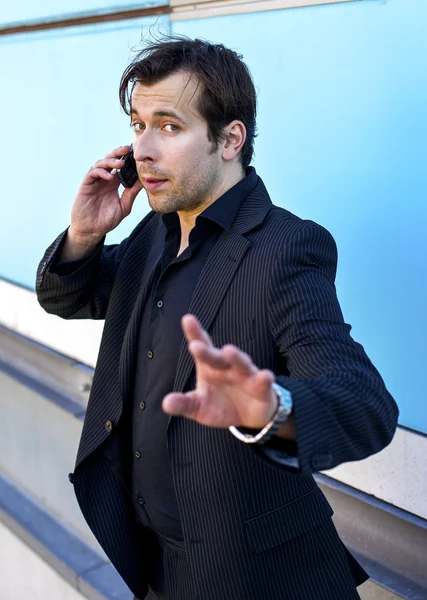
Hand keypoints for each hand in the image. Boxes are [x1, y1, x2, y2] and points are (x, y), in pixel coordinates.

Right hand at [70, 145, 142, 240]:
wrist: (91, 230)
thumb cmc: (106, 220)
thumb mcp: (124, 206)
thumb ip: (132, 193)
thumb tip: (143, 181)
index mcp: (114, 183)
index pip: (121, 167)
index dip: (128, 159)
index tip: (138, 155)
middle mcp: (104, 180)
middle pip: (110, 160)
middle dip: (118, 153)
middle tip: (128, 149)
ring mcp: (95, 181)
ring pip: (101, 163)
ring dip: (110, 161)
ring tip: (120, 163)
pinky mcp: (86, 185)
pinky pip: (92, 173)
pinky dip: (101, 172)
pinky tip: (110, 177)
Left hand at [162, 314, 277, 428]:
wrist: (249, 416)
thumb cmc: (221, 405)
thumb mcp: (199, 407)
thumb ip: (183, 404)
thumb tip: (165, 404)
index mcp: (210, 367)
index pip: (201, 347)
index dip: (194, 333)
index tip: (187, 319)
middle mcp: (227, 366)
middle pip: (216, 356)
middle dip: (207, 351)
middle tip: (196, 346)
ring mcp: (245, 375)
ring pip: (241, 363)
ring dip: (236, 357)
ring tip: (228, 350)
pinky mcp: (261, 387)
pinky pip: (263, 381)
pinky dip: (264, 378)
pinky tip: (265, 376)